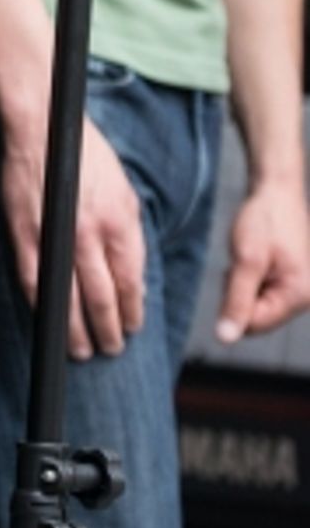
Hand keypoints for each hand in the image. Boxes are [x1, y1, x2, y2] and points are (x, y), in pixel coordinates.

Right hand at [1, 115, 145, 360]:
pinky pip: (36, 282)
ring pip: (70, 299)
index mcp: (119, 222)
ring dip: (77, 331)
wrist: (42, 128)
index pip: (130, 282)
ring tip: (82, 350)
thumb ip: (131, 233)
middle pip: (102, 298)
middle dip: (109, 330)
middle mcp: (90, 234)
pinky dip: (44, 307)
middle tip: (111, 348)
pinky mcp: (26, 235)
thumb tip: (134, 274)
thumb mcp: (125, 189)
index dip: (133, 310)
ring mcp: (56, 237)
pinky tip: (50, 321)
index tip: (133, 326)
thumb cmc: (85, 154)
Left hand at [217, 180, 309, 342]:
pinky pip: (261, 290)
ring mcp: (298, 288)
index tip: (234, 272)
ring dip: (242, 283)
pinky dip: (249, 276)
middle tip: (242, 261)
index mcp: (299, 296)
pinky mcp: (290, 279)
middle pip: (256, 316)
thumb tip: (225, 339)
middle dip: (239, 292)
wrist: (276, 189)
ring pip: (256, 302)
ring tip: (247, 255)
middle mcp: (304, 297)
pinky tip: (251, 256)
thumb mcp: (246, 260)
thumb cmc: (264, 220)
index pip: (255, 324)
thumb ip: (236, 301)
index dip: (234, 303)